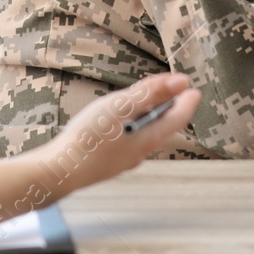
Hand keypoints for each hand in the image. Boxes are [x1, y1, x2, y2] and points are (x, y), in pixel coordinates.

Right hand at [30, 73, 200, 194]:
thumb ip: (151, 93)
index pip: (177, 118)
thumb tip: (182, 82)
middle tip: (171, 89)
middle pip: (162, 127)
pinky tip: (118, 121)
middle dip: (168, 107)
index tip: (194, 89)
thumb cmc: (89, 137)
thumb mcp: (121, 107)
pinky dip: (132, 125)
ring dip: (149, 116)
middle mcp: (140, 152)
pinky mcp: (108, 162)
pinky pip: (128, 140)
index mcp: (148, 139)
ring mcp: (123, 160)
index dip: (187, 102)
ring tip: (145, 101)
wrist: (59, 171)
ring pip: (144, 134)